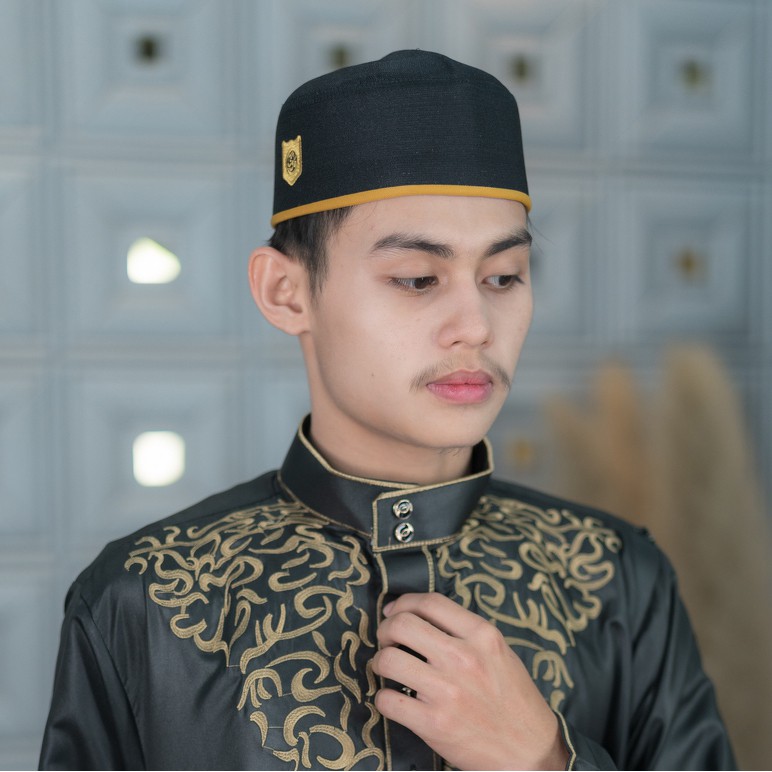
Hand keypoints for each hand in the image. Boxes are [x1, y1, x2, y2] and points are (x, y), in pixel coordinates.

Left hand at [371, 593, 567, 770]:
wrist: (530, 751)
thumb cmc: (513, 699)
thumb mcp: (499, 652)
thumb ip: (465, 631)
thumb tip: (420, 616)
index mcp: (482, 636)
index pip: (430, 602)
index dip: (404, 602)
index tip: (394, 612)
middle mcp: (463, 658)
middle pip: (402, 624)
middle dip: (385, 630)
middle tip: (386, 640)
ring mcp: (447, 692)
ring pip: (388, 659)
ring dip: (380, 662)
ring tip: (388, 668)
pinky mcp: (434, 724)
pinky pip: (387, 700)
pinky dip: (384, 698)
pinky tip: (394, 699)